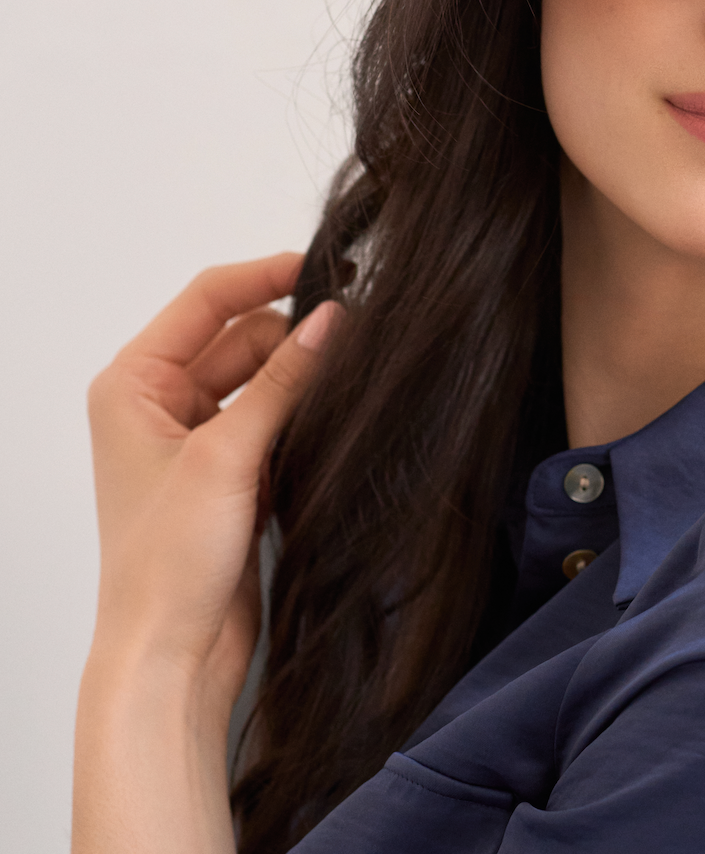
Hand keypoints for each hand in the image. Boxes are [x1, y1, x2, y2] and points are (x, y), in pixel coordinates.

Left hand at [74, 254, 337, 853]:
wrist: (171, 654)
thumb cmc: (166, 563)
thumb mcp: (227, 455)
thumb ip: (283, 380)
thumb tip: (333, 318)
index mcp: (133, 383)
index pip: (207, 300)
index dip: (266, 275)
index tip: (326, 266)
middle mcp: (160, 401)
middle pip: (242, 333)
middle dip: (294, 333)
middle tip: (355, 333)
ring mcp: (199, 434)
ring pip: (265, 372)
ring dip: (302, 373)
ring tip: (348, 379)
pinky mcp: (233, 466)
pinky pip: (276, 411)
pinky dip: (304, 408)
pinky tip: (336, 412)